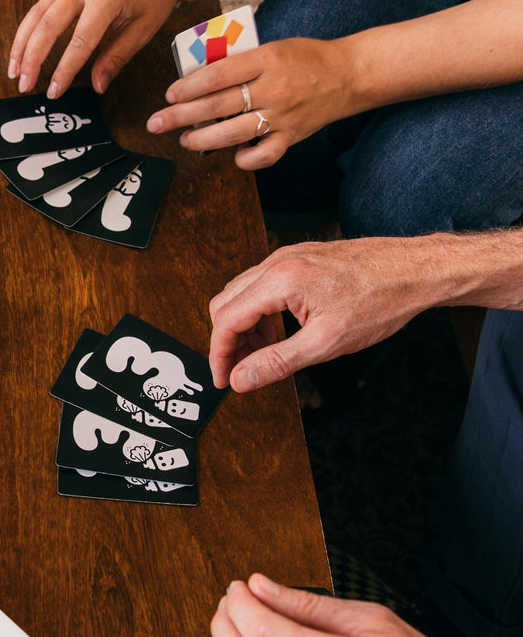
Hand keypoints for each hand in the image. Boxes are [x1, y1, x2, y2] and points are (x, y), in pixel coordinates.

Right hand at [8, 0, 184, 98]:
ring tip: (14, 70)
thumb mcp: (143, 29)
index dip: (64, 70)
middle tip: (24, 84)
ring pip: (37, 14)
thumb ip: (117, 57)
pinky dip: (27, 28)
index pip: (79, 41)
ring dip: (22, 43)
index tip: (54, 92)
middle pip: (48, 25)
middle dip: (32, 57)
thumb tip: (97, 86)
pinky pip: (40, 7)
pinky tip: (21, 48)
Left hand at [146, 36, 355, 170]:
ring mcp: (283, 115)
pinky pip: (262, 156)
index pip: (218, 74)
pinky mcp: (292, 136)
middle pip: (217, 105)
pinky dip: (244, 159)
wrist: (348, 75)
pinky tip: (233, 154)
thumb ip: (240, 62)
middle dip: (180, 116)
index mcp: (266, 59)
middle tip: (156, 123)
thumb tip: (197, 79)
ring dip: (202, 139)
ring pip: (233, 133)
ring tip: (185, 139)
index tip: (169, 95)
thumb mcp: (272, 47)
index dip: (188, 87)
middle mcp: (274, 88)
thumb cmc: (304, 58)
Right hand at [207, 236, 435, 390]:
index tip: (223, 379)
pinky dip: (260, 311)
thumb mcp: (326, 343)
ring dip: (244, 326)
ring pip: (242, 293)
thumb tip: (241, 379)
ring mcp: (286, 256)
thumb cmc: (380, 301)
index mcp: (279, 281)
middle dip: (229, 341)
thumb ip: (276, 362)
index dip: (220, 354)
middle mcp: (277, 262)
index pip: (227, 320)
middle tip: (242, 370)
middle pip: (226, 304)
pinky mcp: (298, 257)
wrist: (417, 270)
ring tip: (264, 353)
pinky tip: (281, 330)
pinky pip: (261, 284)